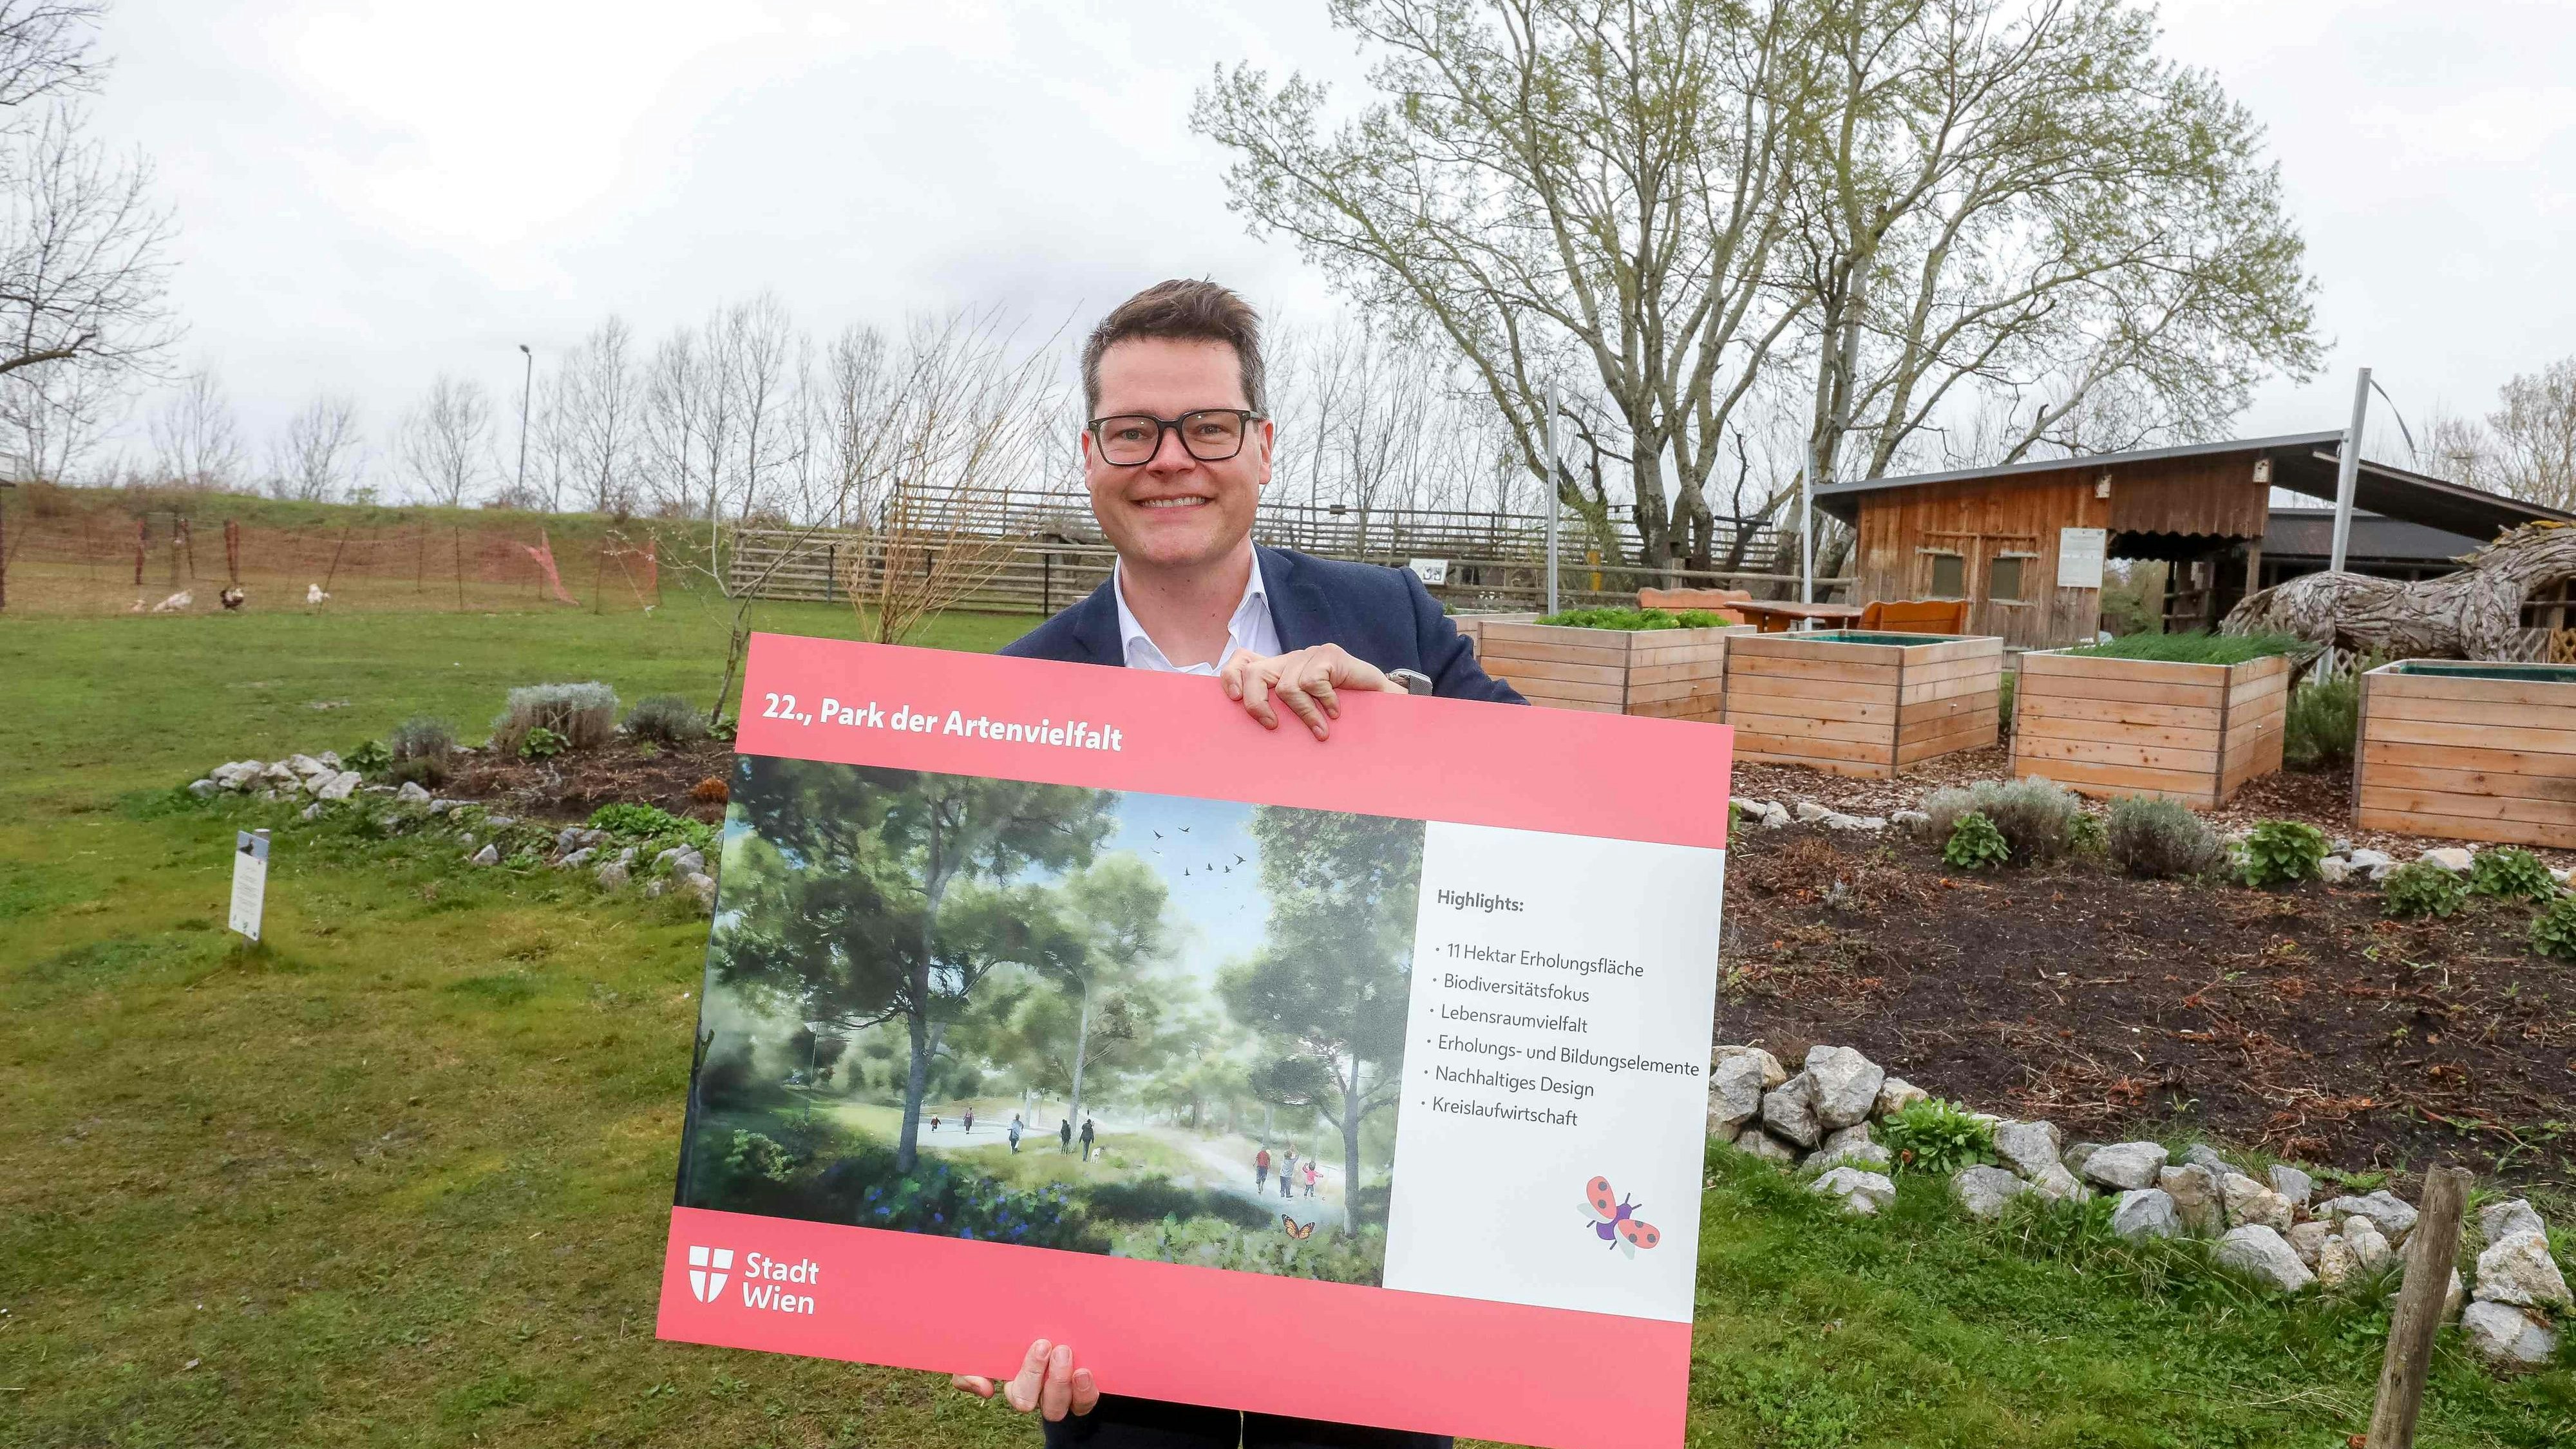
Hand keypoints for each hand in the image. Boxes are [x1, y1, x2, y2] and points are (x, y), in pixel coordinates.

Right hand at [951, 1338, 1097, 1420]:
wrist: (1057, 1333)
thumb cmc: (1017, 1342)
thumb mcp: (988, 1349)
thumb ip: (968, 1370)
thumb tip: (985, 1389)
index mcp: (1015, 1386)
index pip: (1015, 1393)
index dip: (1028, 1374)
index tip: (1040, 1345)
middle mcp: (1036, 1396)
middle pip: (1030, 1402)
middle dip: (1037, 1374)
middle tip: (1048, 1345)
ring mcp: (1059, 1398)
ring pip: (1056, 1407)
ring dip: (1060, 1382)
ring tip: (1065, 1352)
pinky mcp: (1081, 1397)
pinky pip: (1083, 1404)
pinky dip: (1085, 1392)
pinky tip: (1084, 1372)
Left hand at [1220, 644, 1402, 740]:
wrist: (1383, 704)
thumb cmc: (1342, 714)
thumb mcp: (1305, 715)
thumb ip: (1281, 712)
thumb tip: (1249, 726)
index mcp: (1281, 671)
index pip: (1245, 661)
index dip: (1231, 676)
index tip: (1233, 698)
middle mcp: (1291, 659)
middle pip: (1255, 673)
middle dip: (1256, 703)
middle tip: (1272, 726)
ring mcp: (1310, 654)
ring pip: (1287, 686)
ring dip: (1305, 714)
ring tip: (1321, 731)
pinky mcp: (1330, 654)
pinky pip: (1313, 682)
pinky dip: (1324, 703)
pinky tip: (1336, 712)